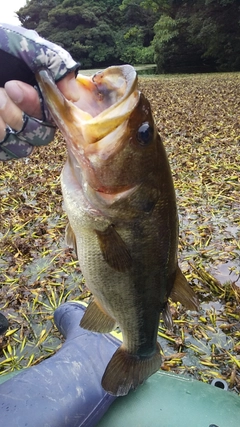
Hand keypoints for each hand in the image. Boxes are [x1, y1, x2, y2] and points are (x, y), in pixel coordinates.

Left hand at [0, 23, 80, 159]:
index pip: (54, 115)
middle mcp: (27, 116)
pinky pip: (7, 151)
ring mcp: (12, 132)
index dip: (37, 105)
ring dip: (6, 122)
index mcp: (38, 95)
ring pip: (24, 147)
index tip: (13, 86)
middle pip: (41, 135)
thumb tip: (74, 96)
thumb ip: (52, 62)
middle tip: (2, 90)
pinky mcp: (0, 143)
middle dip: (19, 114)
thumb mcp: (22, 45)